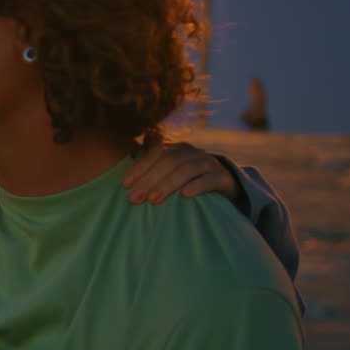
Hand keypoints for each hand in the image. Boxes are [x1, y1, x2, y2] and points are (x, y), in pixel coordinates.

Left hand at [123, 141, 241, 204]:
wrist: (224, 183)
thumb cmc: (188, 180)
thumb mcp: (170, 174)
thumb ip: (152, 175)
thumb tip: (126, 186)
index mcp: (175, 148)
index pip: (154, 153)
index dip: (139, 168)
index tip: (125, 185)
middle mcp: (190, 151)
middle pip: (167, 162)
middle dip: (149, 180)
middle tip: (135, 198)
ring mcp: (207, 162)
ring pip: (186, 170)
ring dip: (167, 185)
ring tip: (153, 201)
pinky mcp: (222, 176)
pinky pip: (209, 179)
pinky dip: (197, 186)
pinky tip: (185, 196)